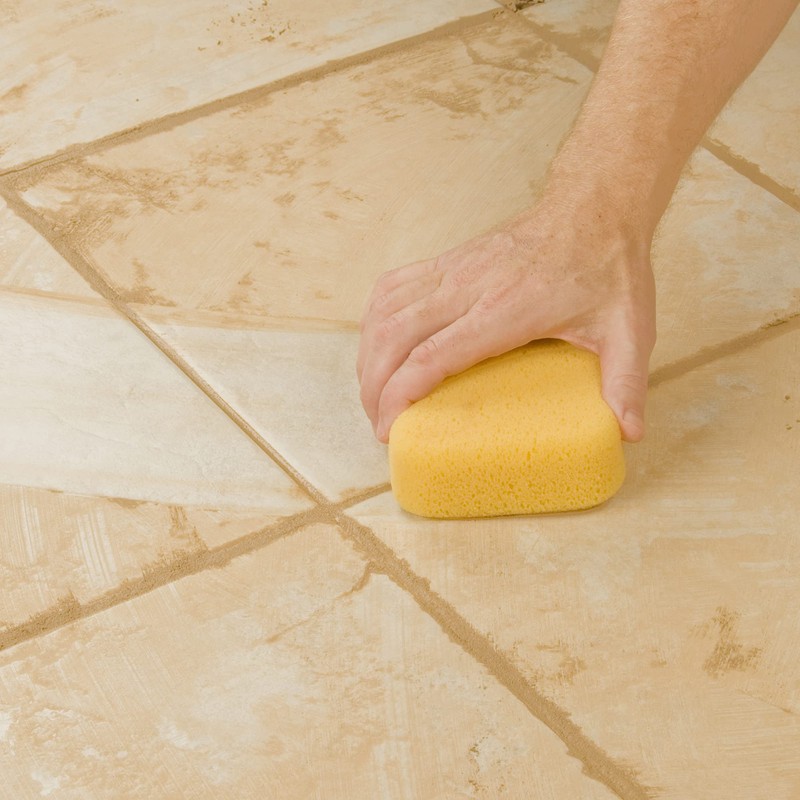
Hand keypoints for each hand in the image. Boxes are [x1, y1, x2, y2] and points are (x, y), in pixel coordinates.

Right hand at [357, 194, 655, 443]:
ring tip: (373, 394)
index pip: (433, 354)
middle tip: (379, 425)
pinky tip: (378, 347)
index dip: (400, 394)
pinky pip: (390, 289)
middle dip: (373, 387)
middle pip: (393, 336)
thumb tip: (628, 433)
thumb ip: (627, 382)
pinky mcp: (445, 261)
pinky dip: (373, 322)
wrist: (592, 208)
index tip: (390, 428)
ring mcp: (452, 270)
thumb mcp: (629, 329)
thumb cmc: (607, 268)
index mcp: (507, 308)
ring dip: (367, 356)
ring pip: (384, 312)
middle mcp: (469, 286)